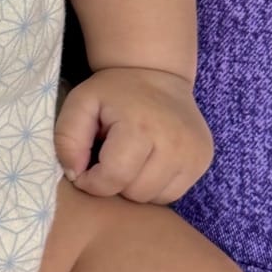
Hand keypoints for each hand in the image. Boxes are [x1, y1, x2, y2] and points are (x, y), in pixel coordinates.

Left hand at [54, 67, 214, 202]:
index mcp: (140, 127)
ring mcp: (194, 153)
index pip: (113, 179)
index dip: (92, 182)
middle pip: (136, 193)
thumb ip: (68, 138)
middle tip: (110, 159)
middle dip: (116, 184)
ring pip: (156, 198)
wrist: (157, 72)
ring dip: (136, 187)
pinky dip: (156, 185)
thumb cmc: (114, 91)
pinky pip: (173, 193)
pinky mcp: (203, 159)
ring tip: (130, 160)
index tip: (86, 168)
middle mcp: (174, 142)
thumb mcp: (81, 103)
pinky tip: (148, 163)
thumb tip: (74, 174)